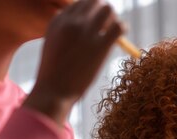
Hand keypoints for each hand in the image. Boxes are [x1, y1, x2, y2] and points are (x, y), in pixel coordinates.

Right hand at [24, 0, 122, 124]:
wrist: (53, 92)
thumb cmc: (53, 75)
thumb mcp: (53, 46)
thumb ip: (65, 33)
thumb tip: (85, 30)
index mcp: (58, 20)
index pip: (79, 3)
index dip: (90, 13)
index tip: (94, 26)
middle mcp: (72, 22)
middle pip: (94, 2)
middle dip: (103, 13)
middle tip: (105, 29)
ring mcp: (86, 33)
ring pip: (108, 9)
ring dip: (113, 19)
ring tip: (111, 35)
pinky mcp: (99, 46)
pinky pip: (119, 27)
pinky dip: (123, 29)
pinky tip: (120, 39)